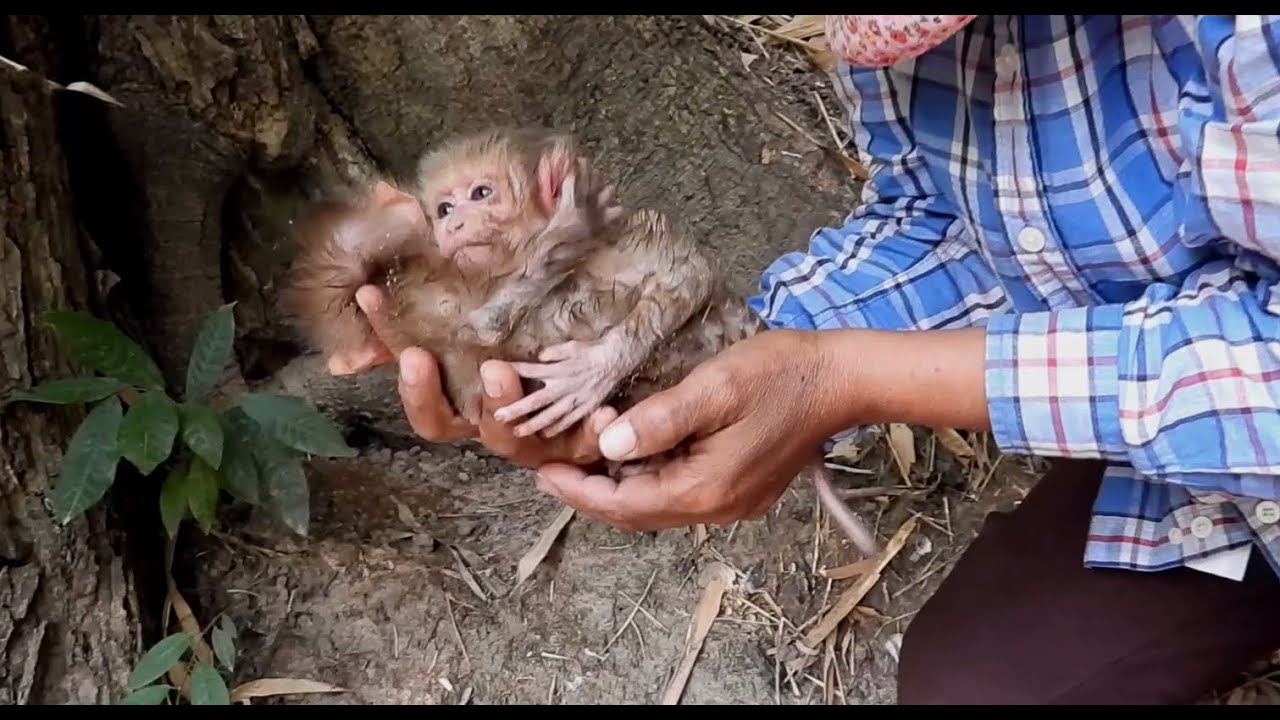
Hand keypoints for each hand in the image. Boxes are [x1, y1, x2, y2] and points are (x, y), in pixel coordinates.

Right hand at [326, 285, 611, 463]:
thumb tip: (359, 307)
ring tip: (545, 384)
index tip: (413, 355)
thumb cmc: (501, 328)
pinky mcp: (579, 434)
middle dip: (487, 403)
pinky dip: (593, 431)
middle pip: (480, 432)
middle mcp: (497, 423)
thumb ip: (410, 315)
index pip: (431, 414)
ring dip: (534, 414)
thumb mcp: (455, 315)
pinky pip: (586, 442)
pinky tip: (603, 412)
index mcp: (464, 404)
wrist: (575, 337)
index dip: (418, 391)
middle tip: (494, 368)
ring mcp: (539, 434)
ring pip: (528, 442)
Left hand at [532, 329, 835, 530]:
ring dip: (620, 488)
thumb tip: (609, 445)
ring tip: (583, 463)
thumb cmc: (780, 374)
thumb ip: (661, 419)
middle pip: (639, 512)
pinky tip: (633, 456)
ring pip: (659, 505)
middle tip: (552, 471)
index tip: (542, 473)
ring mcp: (733, 501)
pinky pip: (682, 494)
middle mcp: (717, 506)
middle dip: (593, 494)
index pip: (626, 503)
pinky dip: (649, 480)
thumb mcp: (714, 387)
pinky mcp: (743, 488)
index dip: (579, 491)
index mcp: (706, 488)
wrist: (842, 379)